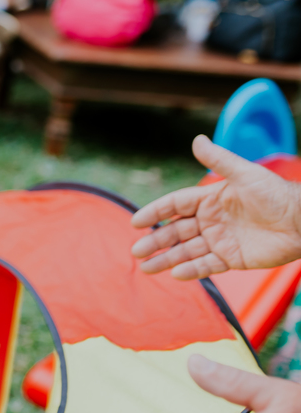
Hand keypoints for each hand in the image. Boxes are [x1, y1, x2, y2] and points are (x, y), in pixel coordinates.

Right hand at [130, 135, 300, 279]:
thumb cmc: (276, 194)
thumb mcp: (245, 174)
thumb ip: (219, 160)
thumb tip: (197, 139)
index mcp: (210, 199)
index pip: (175, 205)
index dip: (155, 212)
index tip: (136, 221)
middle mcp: (211, 220)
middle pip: (175, 232)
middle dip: (155, 241)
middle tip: (136, 251)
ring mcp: (220, 240)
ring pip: (186, 251)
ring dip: (166, 260)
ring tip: (147, 268)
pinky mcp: (231, 259)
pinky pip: (206, 266)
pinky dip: (191, 271)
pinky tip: (176, 273)